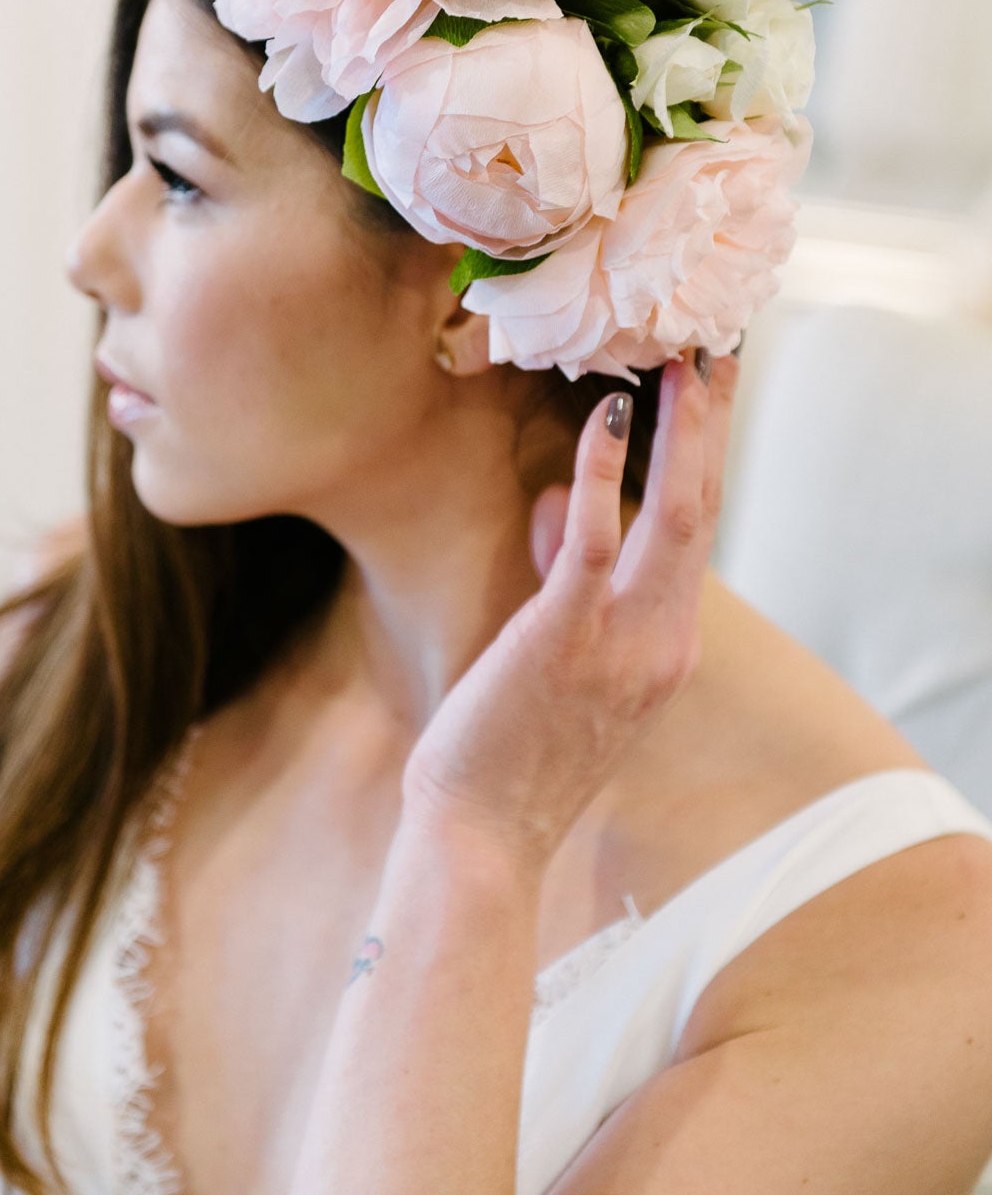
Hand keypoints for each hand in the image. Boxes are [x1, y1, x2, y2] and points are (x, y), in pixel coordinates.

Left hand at [400, 345, 740, 875]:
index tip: (702, 402)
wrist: (482, 838)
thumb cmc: (508, 750)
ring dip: (683, 433)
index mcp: (666, 651)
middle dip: (711, 429)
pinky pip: (596, 534)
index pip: (697, 537)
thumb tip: (558, 504)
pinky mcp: (568, 633)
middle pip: (706, 511)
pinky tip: (606, 417)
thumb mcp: (555, 660)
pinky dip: (603, 470)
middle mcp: (664, 642)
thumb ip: (566, 581)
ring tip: (682, 366)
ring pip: (677, 514)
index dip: (702, 462)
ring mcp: (624, 640)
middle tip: (712, 356)